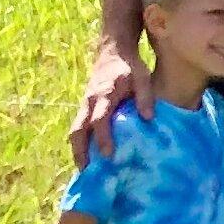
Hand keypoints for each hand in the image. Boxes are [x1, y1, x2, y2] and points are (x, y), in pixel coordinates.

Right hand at [70, 37, 143, 167]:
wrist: (111, 52)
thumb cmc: (129, 66)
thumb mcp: (142, 77)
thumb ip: (145, 97)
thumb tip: (149, 119)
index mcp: (104, 95)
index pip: (100, 120)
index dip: (103, 138)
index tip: (108, 155)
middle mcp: (89, 102)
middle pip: (78, 130)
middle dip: (80, 151)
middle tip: (86, 171)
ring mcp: (84, 104)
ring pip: (74, 130)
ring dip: (77, 149)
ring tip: (83, 168)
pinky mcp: (84, 106)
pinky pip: (77, 126)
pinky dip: (79, 141)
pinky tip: (86, 154)